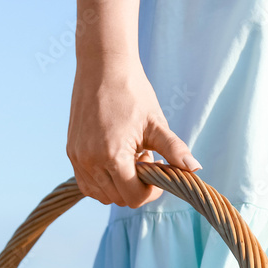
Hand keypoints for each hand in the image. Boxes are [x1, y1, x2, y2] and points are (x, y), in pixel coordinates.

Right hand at [67, 55, 201, 207]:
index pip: (133, 197)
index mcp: (113, 156)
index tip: (159, 172)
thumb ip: (174, 150)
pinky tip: (114, 161)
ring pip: (100, 195)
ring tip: (130, 160)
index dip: (151, 192)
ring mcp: (78, 159)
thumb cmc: (133, 93)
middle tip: (147, 161)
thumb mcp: (156, 123)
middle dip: (136, 188)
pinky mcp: (71, 153)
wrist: (102, 68)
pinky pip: (86, 184)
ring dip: (118, 186)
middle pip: (118, 199)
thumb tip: (196, 169)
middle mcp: (91, 162)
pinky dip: (102, 182)